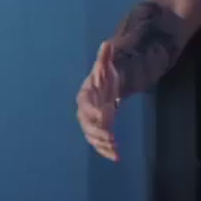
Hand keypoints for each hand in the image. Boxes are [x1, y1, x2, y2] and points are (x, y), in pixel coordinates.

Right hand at [77, 40, 124, 161]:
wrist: (102, 88)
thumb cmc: (103, 78)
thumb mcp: (105, 67)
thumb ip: (105, 58)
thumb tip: (107, 44)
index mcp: (85, 96)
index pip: (86, 104)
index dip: (92, 111)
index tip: (102, 116)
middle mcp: (85, 111)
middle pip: (87, 124)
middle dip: (97, 132)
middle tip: (109, 138)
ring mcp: (91, 122)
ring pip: (93, 136)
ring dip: (102, 144)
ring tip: (114, 150)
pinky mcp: (98, 130)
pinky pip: (99, 142)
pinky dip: (106, 150)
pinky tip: (116, 157)